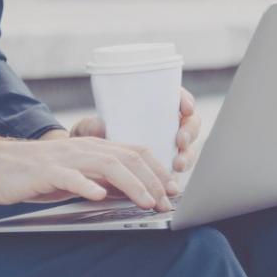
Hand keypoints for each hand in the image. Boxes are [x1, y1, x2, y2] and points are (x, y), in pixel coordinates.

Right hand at [0, 134, 179, 209]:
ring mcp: (66, 158)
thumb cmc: (37, 174)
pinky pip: (70, 176)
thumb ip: (102, 181)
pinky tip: (99, 196)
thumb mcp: (76, 177)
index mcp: (94, 148)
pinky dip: (87, 185)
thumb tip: (130, 194)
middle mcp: (84, 148)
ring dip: (131, 184)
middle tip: (166, 201)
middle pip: (128, 158)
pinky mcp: (46, 171)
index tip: (173, 189)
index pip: (135, 153)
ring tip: (146, 201)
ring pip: (107, 165)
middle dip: (152, 180)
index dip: (157, 169)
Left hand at [65, 87, 202, 172]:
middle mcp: (163, 124)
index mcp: (150, 106)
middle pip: (189, 122)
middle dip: (189, 131)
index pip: (174, 96)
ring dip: (187, 154)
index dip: (185, 99)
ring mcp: (167, 145)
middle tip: (180, 140)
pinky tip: (173, 179)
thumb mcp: (88, 129)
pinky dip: (177, 173)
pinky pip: (178, 168)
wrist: (87, 164)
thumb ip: (92, 127)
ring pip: (188, 147)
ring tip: (178, 164)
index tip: (186, 108)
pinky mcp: (164, 166)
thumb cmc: (91, 138)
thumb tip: (100, 126)